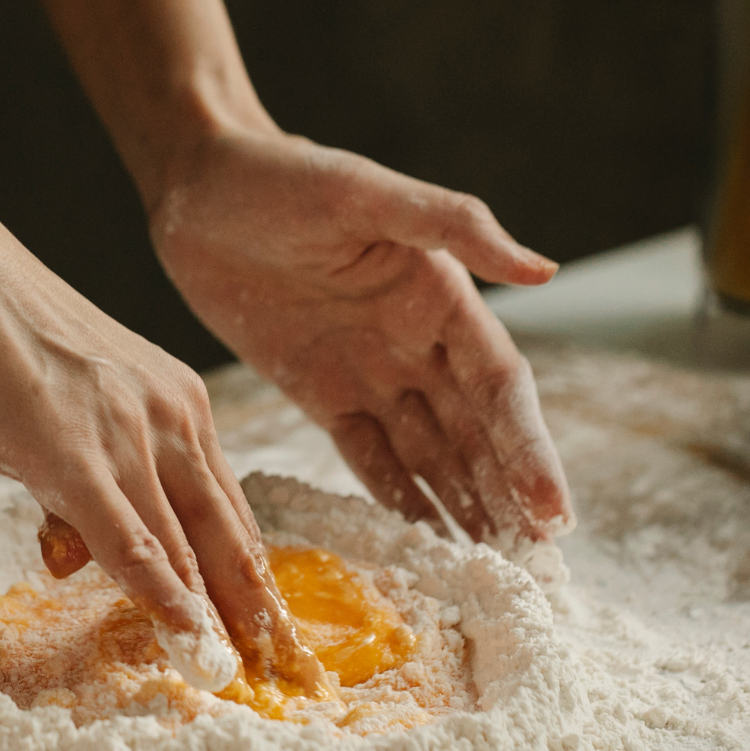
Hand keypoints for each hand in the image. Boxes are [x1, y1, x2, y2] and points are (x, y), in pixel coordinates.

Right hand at [0, 217, 323, 688]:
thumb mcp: (64, 404)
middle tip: (288, 672)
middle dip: (259, 611)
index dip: (251, 575)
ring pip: (189, 548)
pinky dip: (164, 598)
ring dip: (217, 620)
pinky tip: (186, 639)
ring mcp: (129, 437)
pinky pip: (134, 543)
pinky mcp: (78, 455)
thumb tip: (77, 547)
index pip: (230, 508)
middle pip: (231, 535)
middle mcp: (172, 417)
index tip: (270, 629)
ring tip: (242, 676)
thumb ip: (81, 476)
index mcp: (178, 401)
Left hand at [151, 124, 574, 541]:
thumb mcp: (365, 191)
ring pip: (431, 455)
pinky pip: (369, 458)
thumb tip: (544, 271)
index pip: (500, 389)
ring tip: (495, 574)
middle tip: (540, 573)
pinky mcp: (320, 393)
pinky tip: (426, 546)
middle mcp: (418, 341)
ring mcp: (371, 372)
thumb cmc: (282, 176)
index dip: (529, 452)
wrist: (196, 188)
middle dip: (510, 500)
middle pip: (477, 435)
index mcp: (443, 296)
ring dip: (466, 510)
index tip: (553, 514)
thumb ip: (452, 226)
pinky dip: (400, 501)